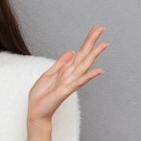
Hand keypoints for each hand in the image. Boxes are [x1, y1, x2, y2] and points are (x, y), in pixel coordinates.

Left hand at [26, 26, 107, 140]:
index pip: (79, 52)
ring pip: (84, 66)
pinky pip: (78, 82)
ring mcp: (69, 83)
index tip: (96, 29)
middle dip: (92, 42)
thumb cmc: (42, 96)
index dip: (87, 40)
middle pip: (84, 55)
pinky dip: (88, 76)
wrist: (36, 112)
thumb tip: (71, 51)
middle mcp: (70, 75)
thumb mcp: (49, 74)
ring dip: (94, 55)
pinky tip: (98, 70)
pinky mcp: (65, 91)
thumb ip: (61, 63)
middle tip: (102, 28)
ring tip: (104, 44)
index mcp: (66, 70)